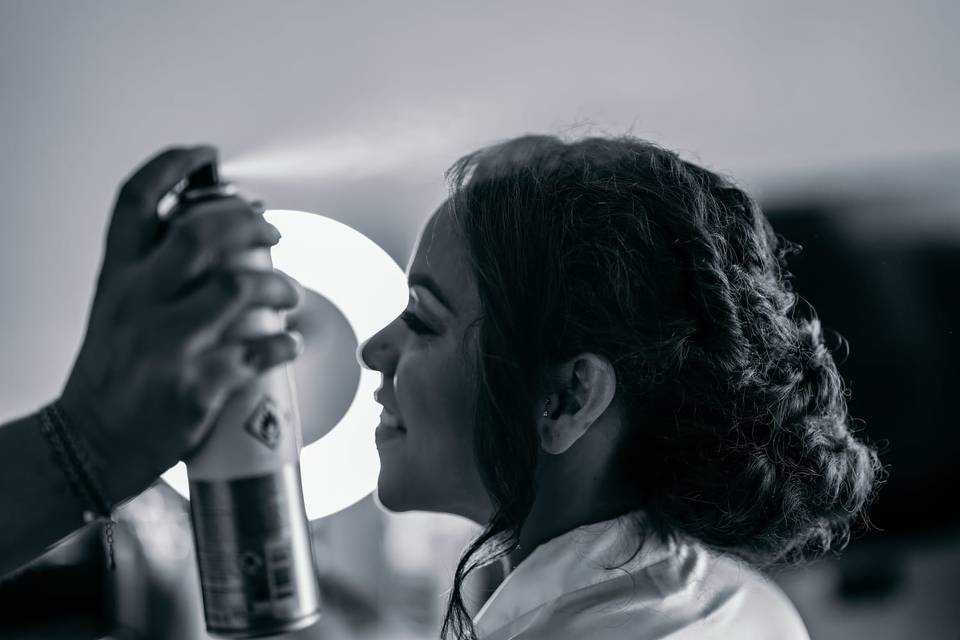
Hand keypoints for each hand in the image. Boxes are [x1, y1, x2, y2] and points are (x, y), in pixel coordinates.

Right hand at [58, 146, 304, 503]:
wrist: (90, 441)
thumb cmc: (113, 372)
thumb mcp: (117, 307)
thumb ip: (155, 269)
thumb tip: (216, 236)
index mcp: (118, 277)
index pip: (135, 201)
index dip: (172, 167)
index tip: (206, 155)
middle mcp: (139, 302)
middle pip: (201, 234)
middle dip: (249, 224)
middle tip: (273, 232)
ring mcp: (168, 343)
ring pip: (239, 287)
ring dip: (279, 284)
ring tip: (290, 293)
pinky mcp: (196, 384)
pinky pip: (258, 352)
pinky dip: (284, 344)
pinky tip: (289, 343)